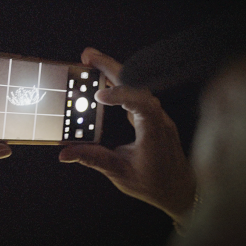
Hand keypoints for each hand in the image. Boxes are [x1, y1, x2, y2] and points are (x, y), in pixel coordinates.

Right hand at [59, 47, 195, 223]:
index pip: (140, 104)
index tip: (99, 96)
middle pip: (136, 84)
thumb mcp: (120, 173)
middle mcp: (157, 118)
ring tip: (91, 62)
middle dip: (111, 67)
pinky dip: (119, 83)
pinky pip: (136, 93)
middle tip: (87, 55)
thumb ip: (93, 159)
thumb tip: (66, 153)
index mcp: (153, 131)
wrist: (180, 190)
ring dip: (114, 71)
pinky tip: (104, 80)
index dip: (120, 96)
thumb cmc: (154, 184)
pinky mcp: (152, 115)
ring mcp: (157, 115)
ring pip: (137, 85)